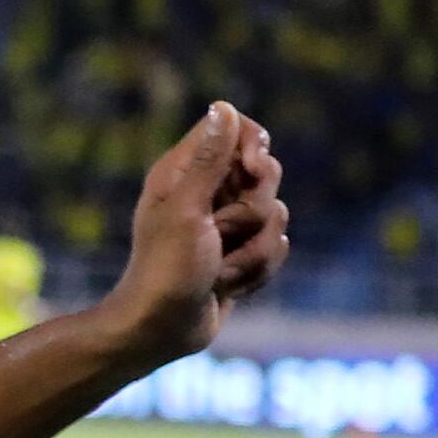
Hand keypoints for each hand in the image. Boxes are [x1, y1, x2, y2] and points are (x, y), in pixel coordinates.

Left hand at [104, 103, 291, 365]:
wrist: (161, 330)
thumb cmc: (165, 270)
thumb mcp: (186, 210)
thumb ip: (208, 160)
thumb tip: (222, 107)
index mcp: (183, 172)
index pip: (238, 130)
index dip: (255, 146)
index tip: (255, 169)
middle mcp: (205, 192)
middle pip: (267, 173)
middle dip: (253, 210)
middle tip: (220, 233)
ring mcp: (225, 224)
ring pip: (276, 216)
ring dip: (251, 249)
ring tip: (215, 269)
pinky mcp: (240, 252)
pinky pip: (276, 247)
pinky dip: (255, 269)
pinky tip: (225, 284)